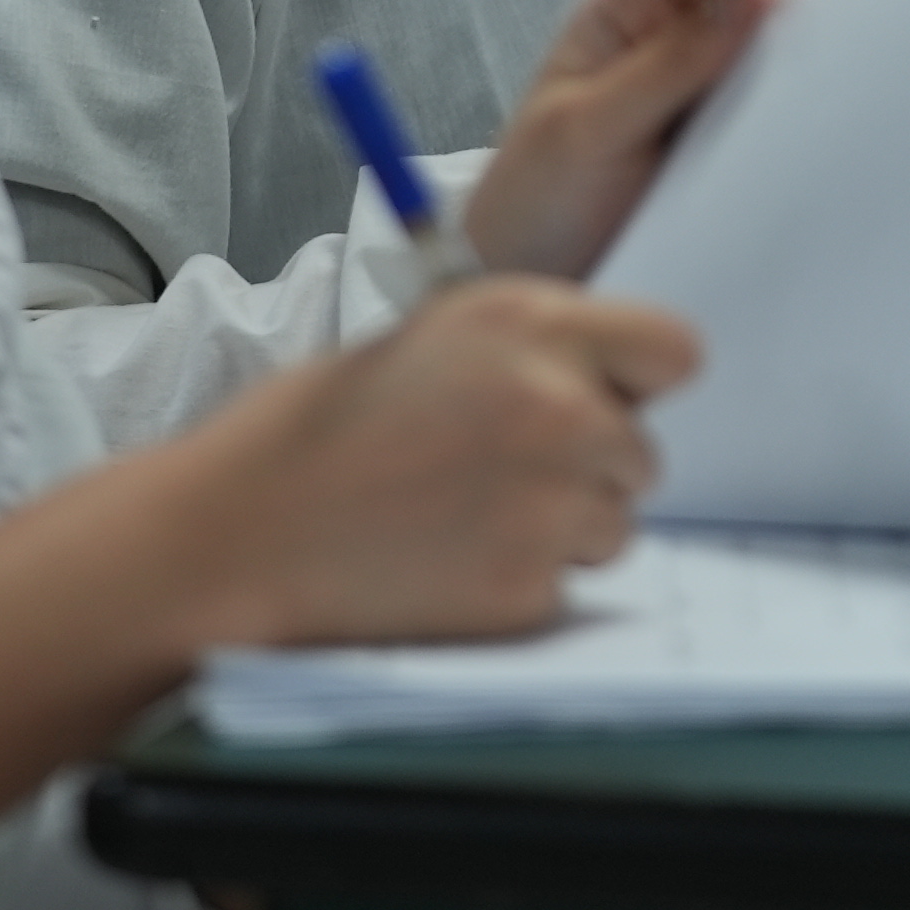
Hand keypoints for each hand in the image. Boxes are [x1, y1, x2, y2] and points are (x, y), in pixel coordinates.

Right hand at [167, 277, 697, 648]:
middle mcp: (555, 406)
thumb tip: (606, 377)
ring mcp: (546, 502)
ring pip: (615, 523)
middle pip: (645, 450)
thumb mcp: (431, 338)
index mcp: (529, 324)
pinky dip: (522, 583)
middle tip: (502, 471)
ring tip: (463, 517)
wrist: (234, 534)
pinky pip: (567, 585)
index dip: (641, 380)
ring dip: (563, 528)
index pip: (675, 348)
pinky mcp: (527, 585)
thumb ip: (529, 349)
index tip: (610, 397)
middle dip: (593, 466)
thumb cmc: (318, 431)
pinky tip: (448, 562)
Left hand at [465, 0, 782, 279]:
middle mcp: (674, 42)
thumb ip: (664, 67)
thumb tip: (752, 1)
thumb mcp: (585, 129)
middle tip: (811, 61)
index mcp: (627, 11)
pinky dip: (797, 129)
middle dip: (791, 15)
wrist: (525, 285)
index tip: (774, 1)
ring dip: (799, 77)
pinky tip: (800, 151)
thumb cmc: (531, 199)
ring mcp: (707, 96)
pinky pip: (779, 123)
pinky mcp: (731, 150)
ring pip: (777, 59)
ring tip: (809, 111)